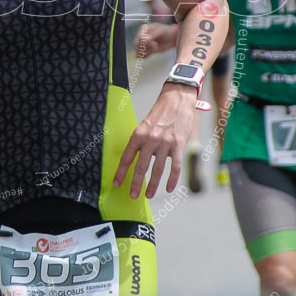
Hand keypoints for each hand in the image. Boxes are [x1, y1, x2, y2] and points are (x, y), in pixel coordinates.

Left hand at [112, 84, 195, 198]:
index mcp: (138, 134)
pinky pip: (175, 167)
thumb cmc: (159, 115)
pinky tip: (169, 188)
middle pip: (141, 167)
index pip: (127, 157)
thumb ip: (140, 142)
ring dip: (152, 185)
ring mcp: (165, 143)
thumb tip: (135, 161)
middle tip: (132, 195)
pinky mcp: (178, 145)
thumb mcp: (144, 125)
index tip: (117, 184)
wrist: (177, 100)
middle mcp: (150, 139)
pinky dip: (172, 180)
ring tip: (148, 195)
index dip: (121, 173)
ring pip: (158, 170)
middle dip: (136, 184)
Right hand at [133, 22, 176, 58]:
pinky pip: (142, 55)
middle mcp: (142, 36)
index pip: (139, 37)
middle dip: (146, 47)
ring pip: (139, 50)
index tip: (154, 43)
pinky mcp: (147, 50)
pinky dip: (145, 55)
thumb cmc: (166, 31)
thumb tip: (145, 39)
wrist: (172, 38)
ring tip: (155, 48)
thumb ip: (153, 34)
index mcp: (143, 29)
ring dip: (146, 51)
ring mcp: (144, 43)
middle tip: (155, 46)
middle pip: (138, 44)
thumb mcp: (160, 31)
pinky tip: (151, 53)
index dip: (145, 42)